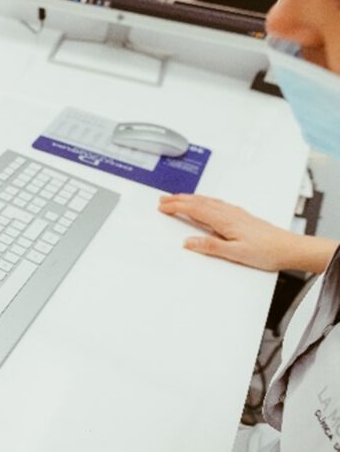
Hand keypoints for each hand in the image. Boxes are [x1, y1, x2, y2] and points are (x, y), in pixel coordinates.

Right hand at [158, 194, 301, 270]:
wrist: (289, 248)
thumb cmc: (267, 251)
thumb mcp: (235, 253)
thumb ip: (210, 247)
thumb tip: (189, 242)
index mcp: (225, 221)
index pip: (195, 210)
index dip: (177, 207)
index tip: (162, 206)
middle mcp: (230, 213)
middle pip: (199, 202)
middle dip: (179, 199)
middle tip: (163, 199)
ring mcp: (236, 213)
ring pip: (207, 201)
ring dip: (190, 198)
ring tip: (178, 198)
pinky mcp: (241, 216)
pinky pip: (216, 203)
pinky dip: (204, 201)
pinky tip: (204, 203)